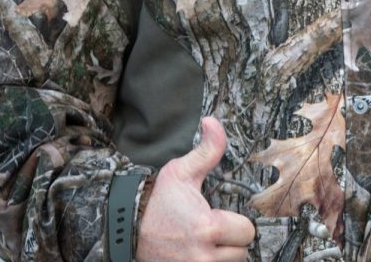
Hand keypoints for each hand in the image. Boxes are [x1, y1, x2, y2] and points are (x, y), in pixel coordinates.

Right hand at [136, 116, 255, 261]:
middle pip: (240, 253)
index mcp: (208, 228)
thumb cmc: (155, 202)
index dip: (237, 224)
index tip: (220, 219)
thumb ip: (206, 150)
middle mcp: (202, 257)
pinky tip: (196, 254)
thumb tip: (213, 122)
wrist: (123, 229)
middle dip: (230, 242)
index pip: (247, 232)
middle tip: (211, 232)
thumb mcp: (180, 172)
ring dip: (220, 257)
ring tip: (202, 245)